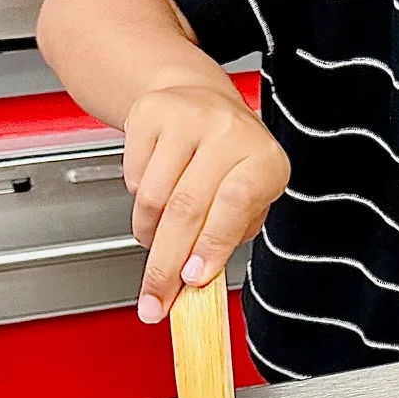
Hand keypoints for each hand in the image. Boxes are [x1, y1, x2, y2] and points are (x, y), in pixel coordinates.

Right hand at [122, 83, 289, 321]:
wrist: (198, 98)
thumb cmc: (231, 160)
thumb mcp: (249, 200)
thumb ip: (228, 239)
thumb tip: (196, 280)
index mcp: (264, 159)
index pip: (236, 203)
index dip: (212, 244)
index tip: (193, 279)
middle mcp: (230, 132)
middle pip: (187, 207)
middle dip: (166, 264)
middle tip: (155, 299)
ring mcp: (188, 118)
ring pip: (153, 198)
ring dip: (150, 234)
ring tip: (159, 237)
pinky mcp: (151, 114)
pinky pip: (133, 178)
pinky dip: (139, 203)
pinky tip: (156, 195)